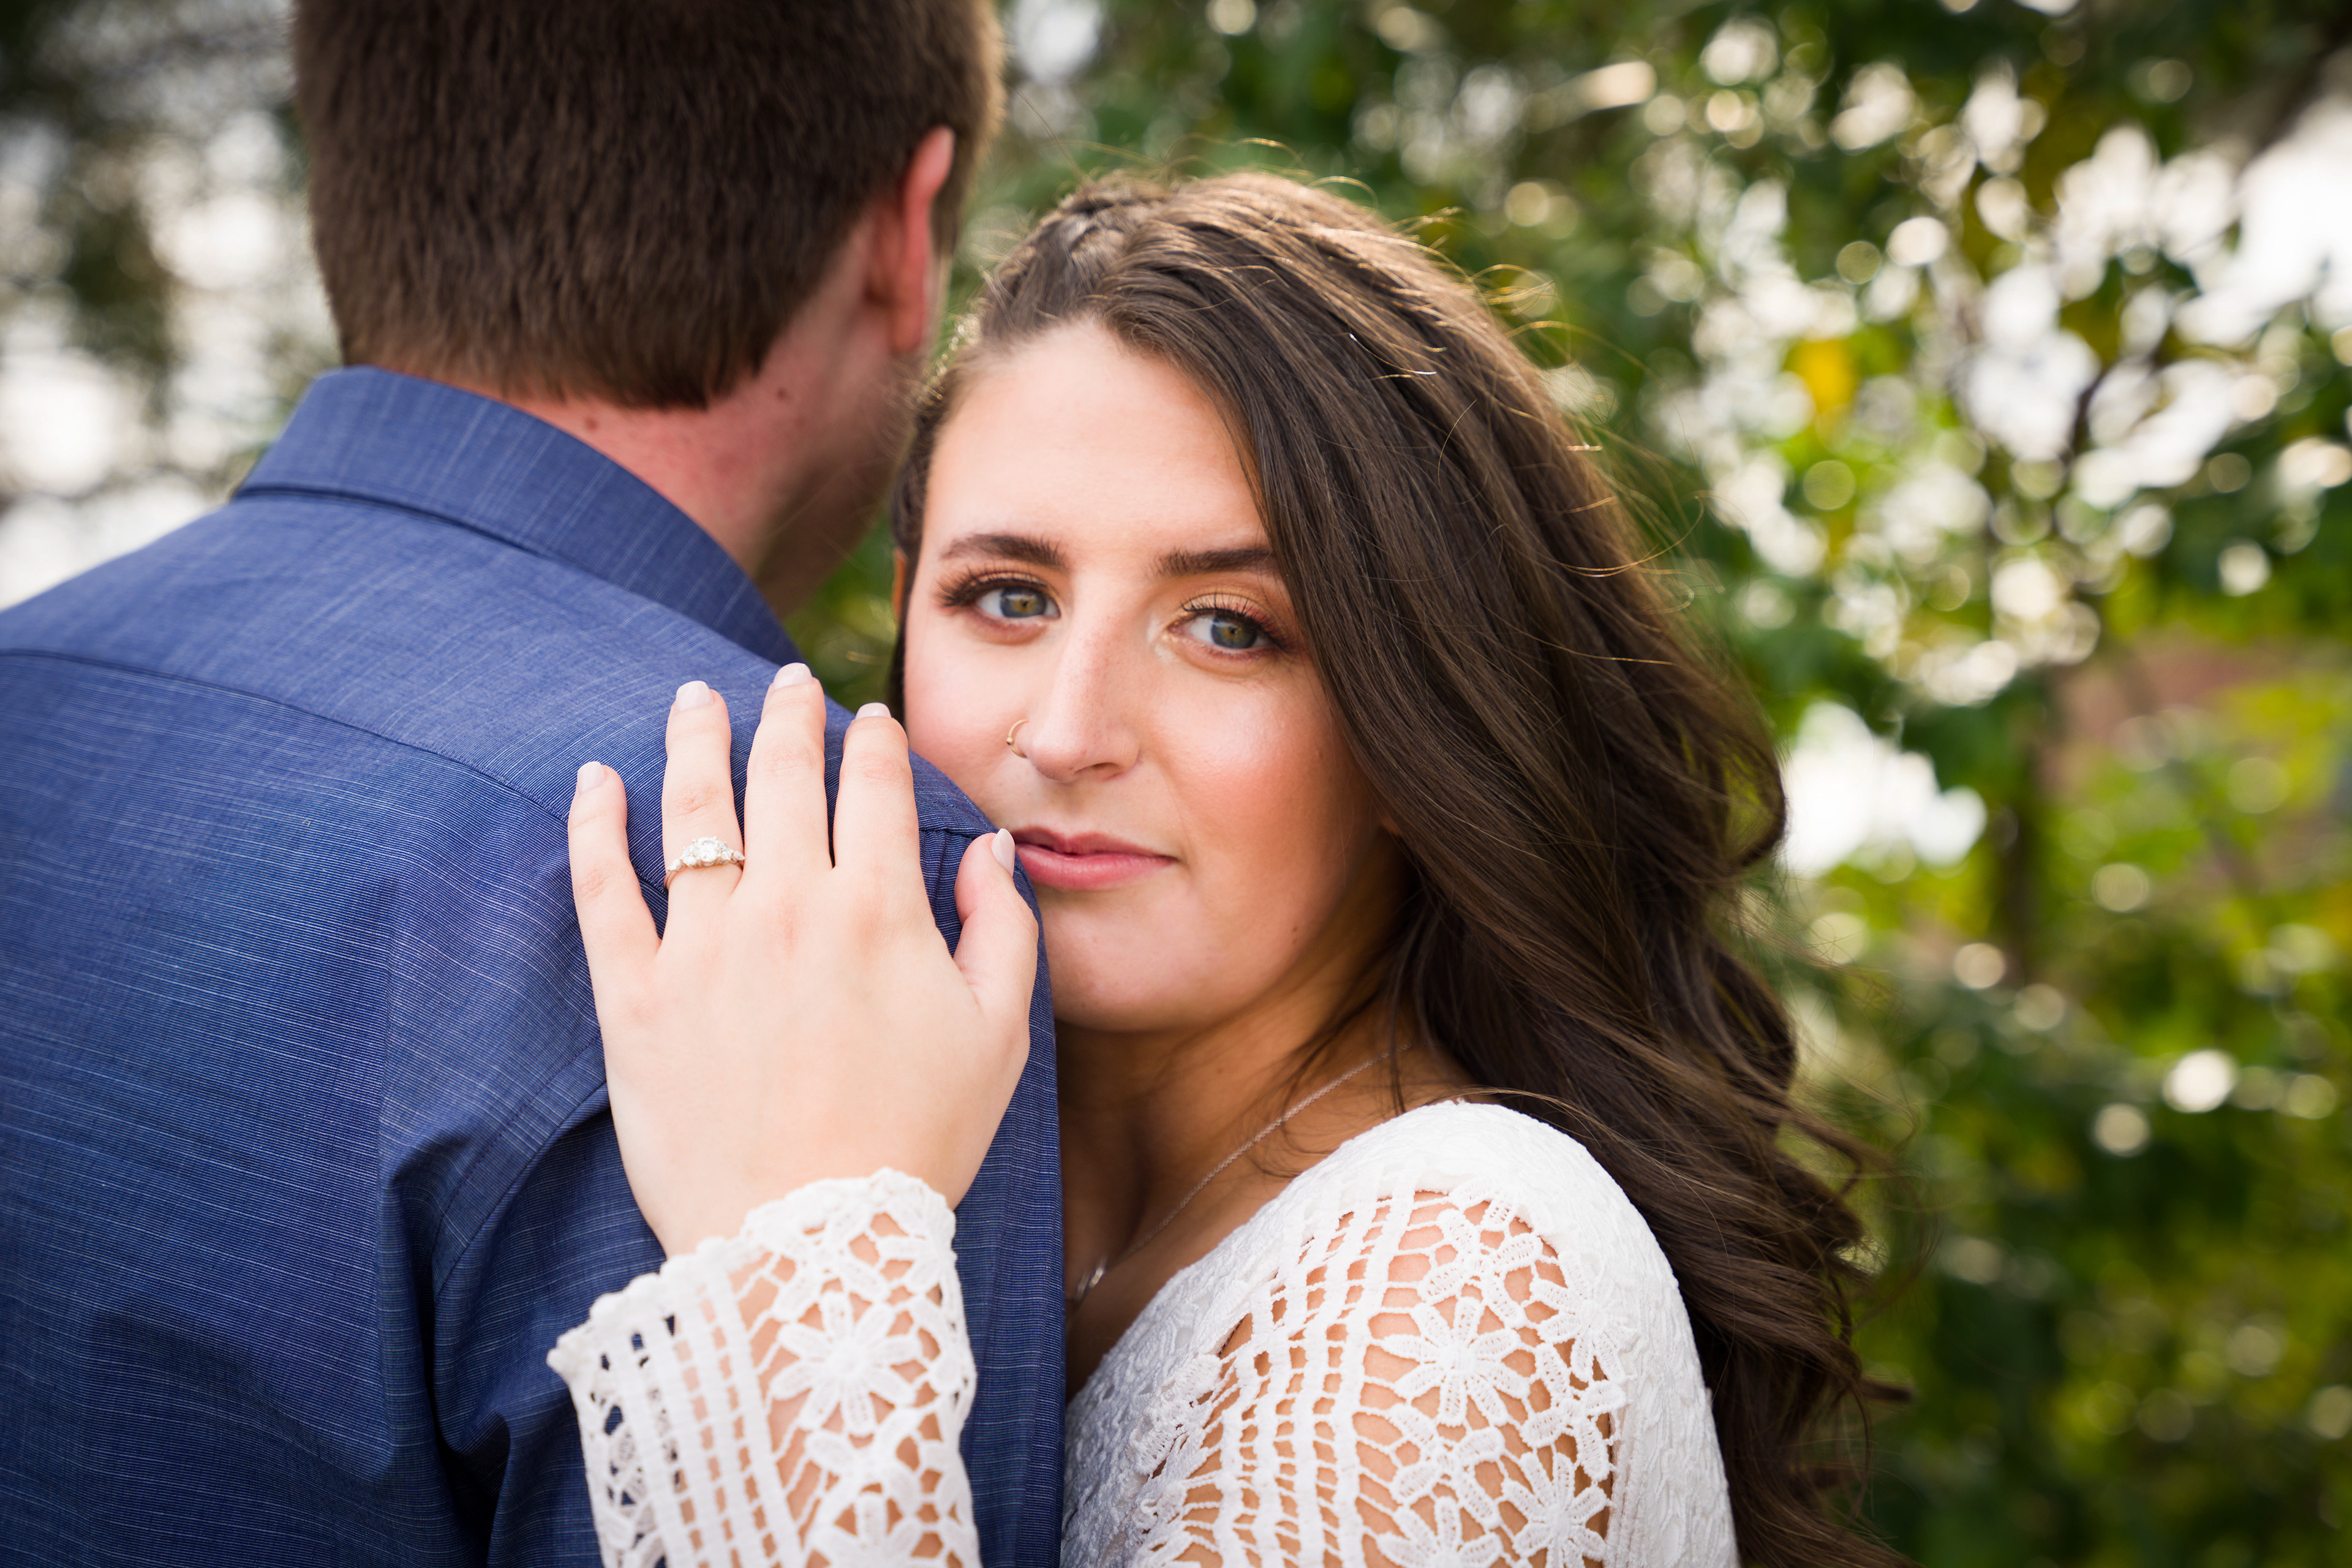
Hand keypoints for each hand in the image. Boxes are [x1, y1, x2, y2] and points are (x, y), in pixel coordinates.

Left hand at [566, 665, 1036, 1255]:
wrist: (811, 1246)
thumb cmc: (917, 1144)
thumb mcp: (999, 1037)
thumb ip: (1003, 929)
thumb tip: (987, 850)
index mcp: (878, 910)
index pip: (872, 788)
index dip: (872, 741)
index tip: (867, 717)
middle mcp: (787, 907)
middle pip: (781, 778)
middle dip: (787, 715)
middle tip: (785, 680)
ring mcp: (703, 948)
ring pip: (692, 810)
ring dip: (695, 740)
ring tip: (691, 698)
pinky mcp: (636, 997)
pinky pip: (603, 890)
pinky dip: (594, 826)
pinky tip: (594, 780)